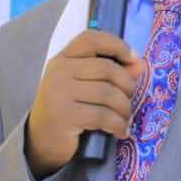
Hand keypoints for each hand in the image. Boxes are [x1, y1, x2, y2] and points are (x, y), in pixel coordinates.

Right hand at [26, 30, 144, 177]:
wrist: (41, 141)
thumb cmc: (67, 110)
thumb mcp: (85, 86)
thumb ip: (110, 73)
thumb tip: (139, 66)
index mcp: (63, 58)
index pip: (92, 39)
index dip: (117, 45)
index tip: (134, 59)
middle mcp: (59, 71)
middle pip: (107, 69)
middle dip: (127, 86)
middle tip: (129, 101)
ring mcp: (59, 92)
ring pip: (108, 94)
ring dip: (124, 109)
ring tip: (125, 120)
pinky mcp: (65, 116)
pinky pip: (103, 116)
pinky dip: (118, 125)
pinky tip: (120, 131)